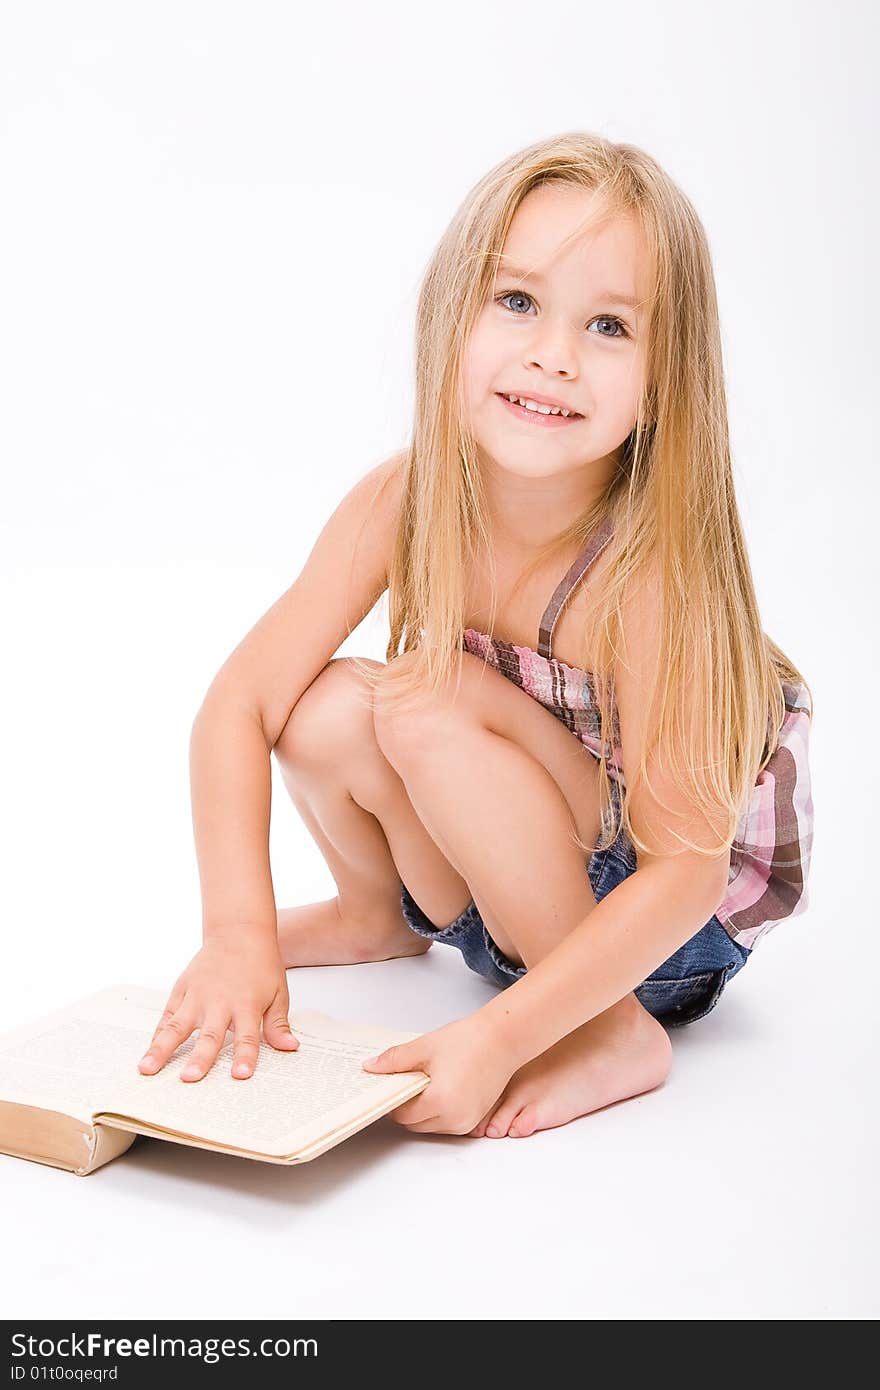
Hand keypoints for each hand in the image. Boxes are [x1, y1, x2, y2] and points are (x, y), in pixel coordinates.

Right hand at [137, 935, 298, 1081]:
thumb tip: (290, 1047)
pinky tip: (148, 1052)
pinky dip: (157, 1035)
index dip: (244, 1057)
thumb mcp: (278, 992)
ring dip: (162, 1049)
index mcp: (246, 1005)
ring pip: (177, 1027)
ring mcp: (197, 996)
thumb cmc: (260, 963)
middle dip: (200, 1058)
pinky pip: (167, 1016)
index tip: (240, 1075)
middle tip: (190, 1078)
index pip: (247, 1037)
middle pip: (209, 1035)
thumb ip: (279, 1023)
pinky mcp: (182, 989)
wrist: (238, 931)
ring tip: (147, 1069)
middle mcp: (219, 1002)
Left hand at [361, 1012, 513, 1134]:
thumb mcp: (424, 1048)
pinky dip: (440, 1111)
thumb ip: (394, 1061)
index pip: (402, 1115)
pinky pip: (448, 1123)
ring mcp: (467, 1122)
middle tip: (409, 1080)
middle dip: (408, 1106)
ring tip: (429, 1081)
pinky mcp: (475, 1119)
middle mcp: (454, 1118)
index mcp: (440, 1102)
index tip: (393, 1084)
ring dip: (424, 1110)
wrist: (502, 1039)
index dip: (394, 1100)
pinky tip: (442, 1087)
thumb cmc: (468, 1041)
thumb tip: (371, 1068)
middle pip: (415, 1124)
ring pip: (431, 1126)